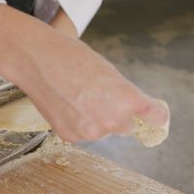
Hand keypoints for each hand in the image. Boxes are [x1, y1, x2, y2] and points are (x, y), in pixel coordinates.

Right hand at [0, 4, 168, 141]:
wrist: (36, 60)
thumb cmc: (72, 57)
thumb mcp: (109, 72)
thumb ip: (124, 94)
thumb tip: (133, 111)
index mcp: (128, 100)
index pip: (156, 117)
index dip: (153, 114)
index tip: (151, 114)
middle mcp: (113, 120)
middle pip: (127, 127)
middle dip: (118, 115)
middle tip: (98, 96)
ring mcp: (90, 131)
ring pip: (102, 131)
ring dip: (95, 119)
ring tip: (76, 97)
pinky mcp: (71, 136)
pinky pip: (82, 133)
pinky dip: (76, 122)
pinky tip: (65, 104)